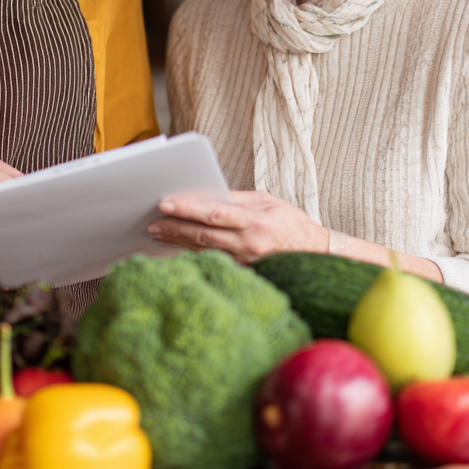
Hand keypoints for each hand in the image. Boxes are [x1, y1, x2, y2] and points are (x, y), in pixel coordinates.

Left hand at [147, 190, 326, 263]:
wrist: (317, 257)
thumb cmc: (292, 225)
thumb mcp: (268, 202)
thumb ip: (237, 199)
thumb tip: (208, 194)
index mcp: (254, 222)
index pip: (214, 213)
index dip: (188, 209)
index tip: (165, 203)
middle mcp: (248, 244)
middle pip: (202, 235)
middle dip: (174, 228)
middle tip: (151, 223)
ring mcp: (244, 263)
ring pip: (203, 251)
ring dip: (177, 242)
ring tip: (157, 234)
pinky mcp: (243, 274)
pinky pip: (212, 262)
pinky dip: (192, 255)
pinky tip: (176, 249)